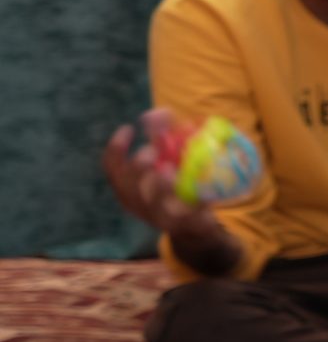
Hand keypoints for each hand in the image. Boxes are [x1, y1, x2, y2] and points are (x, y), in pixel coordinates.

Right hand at [99, 111, 218, 239]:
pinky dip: (193, 200)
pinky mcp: (180, 225)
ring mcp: (157, 216)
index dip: (116, 147)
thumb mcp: (164, 162)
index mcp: (127, 187)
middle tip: (153, 151)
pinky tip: (203, 190)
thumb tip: (159, 113)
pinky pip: (184, 213)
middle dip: (139, 165)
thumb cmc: (175, 189)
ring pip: (152, 201)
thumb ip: (160, 140)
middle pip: (128, 184)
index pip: (111, 166)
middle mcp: (137, 202)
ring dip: (159, 184)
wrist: (194, 228)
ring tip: (170, 169)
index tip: (129, 129)